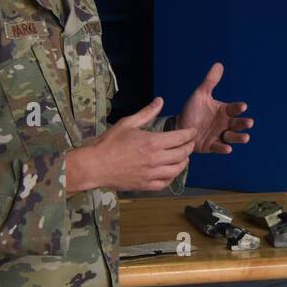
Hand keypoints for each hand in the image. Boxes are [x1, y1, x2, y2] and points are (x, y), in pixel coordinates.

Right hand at [66, 98, 195, 192]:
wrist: (94, 165)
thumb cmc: (108, 143)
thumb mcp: (127, 123)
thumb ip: (147, 113)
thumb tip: (160, 100)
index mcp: (152, 142)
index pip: (180, 138)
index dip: (189, 134)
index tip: (192, 131)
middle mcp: (155, 159)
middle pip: (182, 154)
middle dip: (189, 147)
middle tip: (190, 143)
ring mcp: (151, 174)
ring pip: (177, 170)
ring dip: (184, 162)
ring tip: (183, 157)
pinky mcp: (146, 185)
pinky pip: (166, 183)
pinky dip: (172, 177)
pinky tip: (171, 171)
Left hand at [178, 62, 252, 153]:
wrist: (179, 126)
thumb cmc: (192, 110)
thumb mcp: (200, 94)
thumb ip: (210, 81)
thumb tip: (219, 64)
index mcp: (224, 111)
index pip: (234, 109)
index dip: (239, 108)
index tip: (243, 106)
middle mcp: (225, 124)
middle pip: (237, 124)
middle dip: (244, 124)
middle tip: (249, 123)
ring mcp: (219, 135)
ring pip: (233, 137)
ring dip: (239, 137)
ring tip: (245, 137)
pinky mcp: (212, 146)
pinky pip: (219, 147)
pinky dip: (224, 148)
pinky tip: (228, 148)